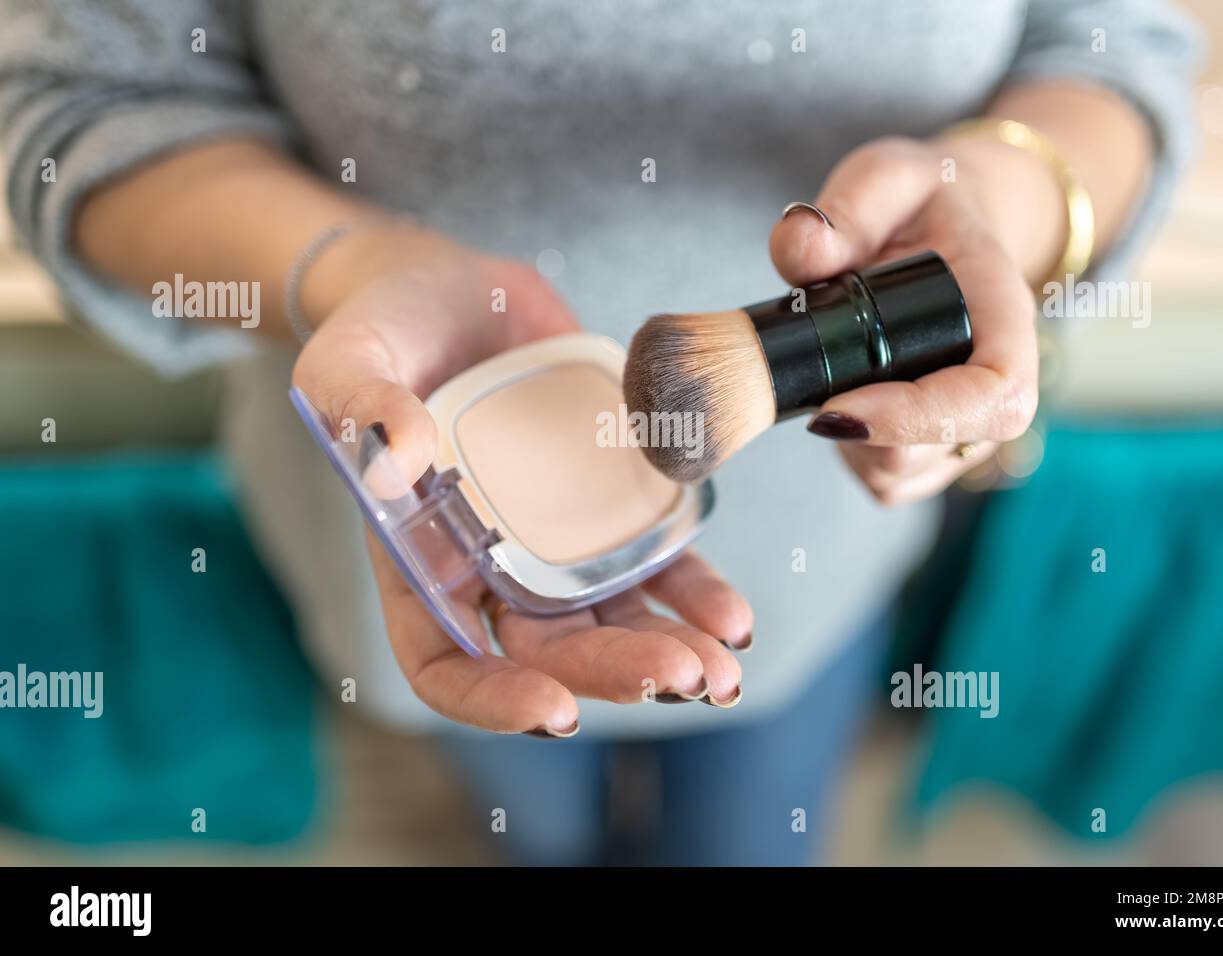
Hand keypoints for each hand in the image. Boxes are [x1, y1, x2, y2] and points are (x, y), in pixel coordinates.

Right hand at [292, 223, 749, 735]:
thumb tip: (395, 461)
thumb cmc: (383, 332)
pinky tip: (733, 620)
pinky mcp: (605, 503)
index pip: (444, 662)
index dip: (494, 700)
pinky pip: (654, 561)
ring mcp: (551, 540)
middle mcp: (487, 566)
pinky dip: (694, 594)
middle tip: (680, 678)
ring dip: (669, 653)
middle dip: (613, 672)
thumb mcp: (343, 360)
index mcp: (418, 559)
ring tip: (721, 672)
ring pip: (611, 619)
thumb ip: (358, 405)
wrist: (457, 294)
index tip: (555, 712)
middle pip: (549, 650)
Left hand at [768, 137, 1041, 504]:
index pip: (995, 397)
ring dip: (845, 437)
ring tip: (830, 369)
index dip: (919, 417)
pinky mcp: (929, 453)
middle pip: (931, 450)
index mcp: (1005, 320)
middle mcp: (997, 388)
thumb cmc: (920, 206)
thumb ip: (849, 204)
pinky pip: (884, 481)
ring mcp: (964, 429)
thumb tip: (802, 244)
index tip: (839, 405)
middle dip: (856, 423)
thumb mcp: (889, 177)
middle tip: (813, 366)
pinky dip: (846, 451)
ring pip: (899, 474)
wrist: (937, 232)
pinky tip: (835, 395)